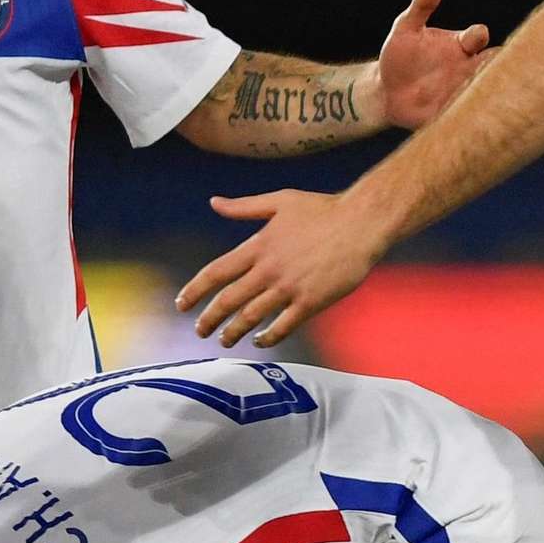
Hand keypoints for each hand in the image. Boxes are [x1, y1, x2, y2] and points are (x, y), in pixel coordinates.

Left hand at [178, 186, 387, 347]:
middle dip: (209, 319)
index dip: (195, 291)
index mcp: (258, 246)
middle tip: (200, 331)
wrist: (361, 222)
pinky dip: (268, 337)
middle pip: (228, 301)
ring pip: (252, 317)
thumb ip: (244, 207)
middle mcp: (269, 269)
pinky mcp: (311, 302)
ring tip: (225, 340)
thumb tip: (214, 203)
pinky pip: (283, 326)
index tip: (182, 304)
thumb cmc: (322, 209)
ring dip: (234, 332)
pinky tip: (261, 341)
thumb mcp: (279, 201)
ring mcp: (289, 287)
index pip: (216, 272)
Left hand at [370, 0, 492, 131]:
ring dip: (488, 91)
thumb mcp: (406, 28)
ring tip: (484, 92)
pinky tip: (473, 116)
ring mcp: (462, 90)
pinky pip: (469, 114)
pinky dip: (474, 114)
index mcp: (460, 45)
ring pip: (485, 90)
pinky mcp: (453, 112)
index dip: (478, 36)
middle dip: (497, 64)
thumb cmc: (399, 55)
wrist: (385, 91)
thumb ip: (422, 6)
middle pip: (492, 64)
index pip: (478, 37)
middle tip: (494, 66)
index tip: (474, 37)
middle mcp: (467, 67)